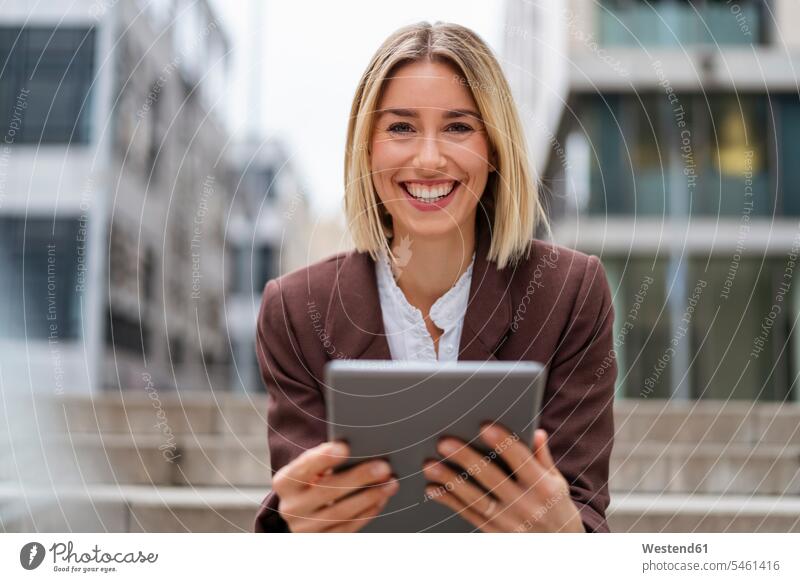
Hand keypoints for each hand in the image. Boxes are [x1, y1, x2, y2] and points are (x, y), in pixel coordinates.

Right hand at [272, 441, 398, 531]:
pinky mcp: (321, 541)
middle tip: (383, 467)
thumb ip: (325, 459)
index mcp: (284, 482)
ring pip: (340, 513)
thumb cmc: (311, 479)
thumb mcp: (310, 468)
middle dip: (358, 478)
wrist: (300, 511)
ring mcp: (304, 528)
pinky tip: (381, 499)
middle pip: (326, 492)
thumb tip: (358, 448)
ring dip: (370, 497)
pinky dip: (367, 512)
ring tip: (390, 483)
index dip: (323, 458)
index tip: (345, 446)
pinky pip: (347, 528)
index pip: (303, 468)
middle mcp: (290, 507)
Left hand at [422, 425, 585, 532]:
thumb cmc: (556, 506)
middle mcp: (525, 504)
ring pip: (475, 498)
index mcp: (543, 486)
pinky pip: (468, 515)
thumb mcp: (557, 482)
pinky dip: (449, 501)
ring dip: (450, 481)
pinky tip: (433, 488)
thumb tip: (536, 432)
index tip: (484, 426)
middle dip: (466, 458)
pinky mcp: (494, 532)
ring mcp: (508, 521)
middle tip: (444, 443)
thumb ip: (543, 457)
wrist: (560, 547)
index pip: (520, 459)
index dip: (502, 442)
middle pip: (491, 477)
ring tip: (431, 465)